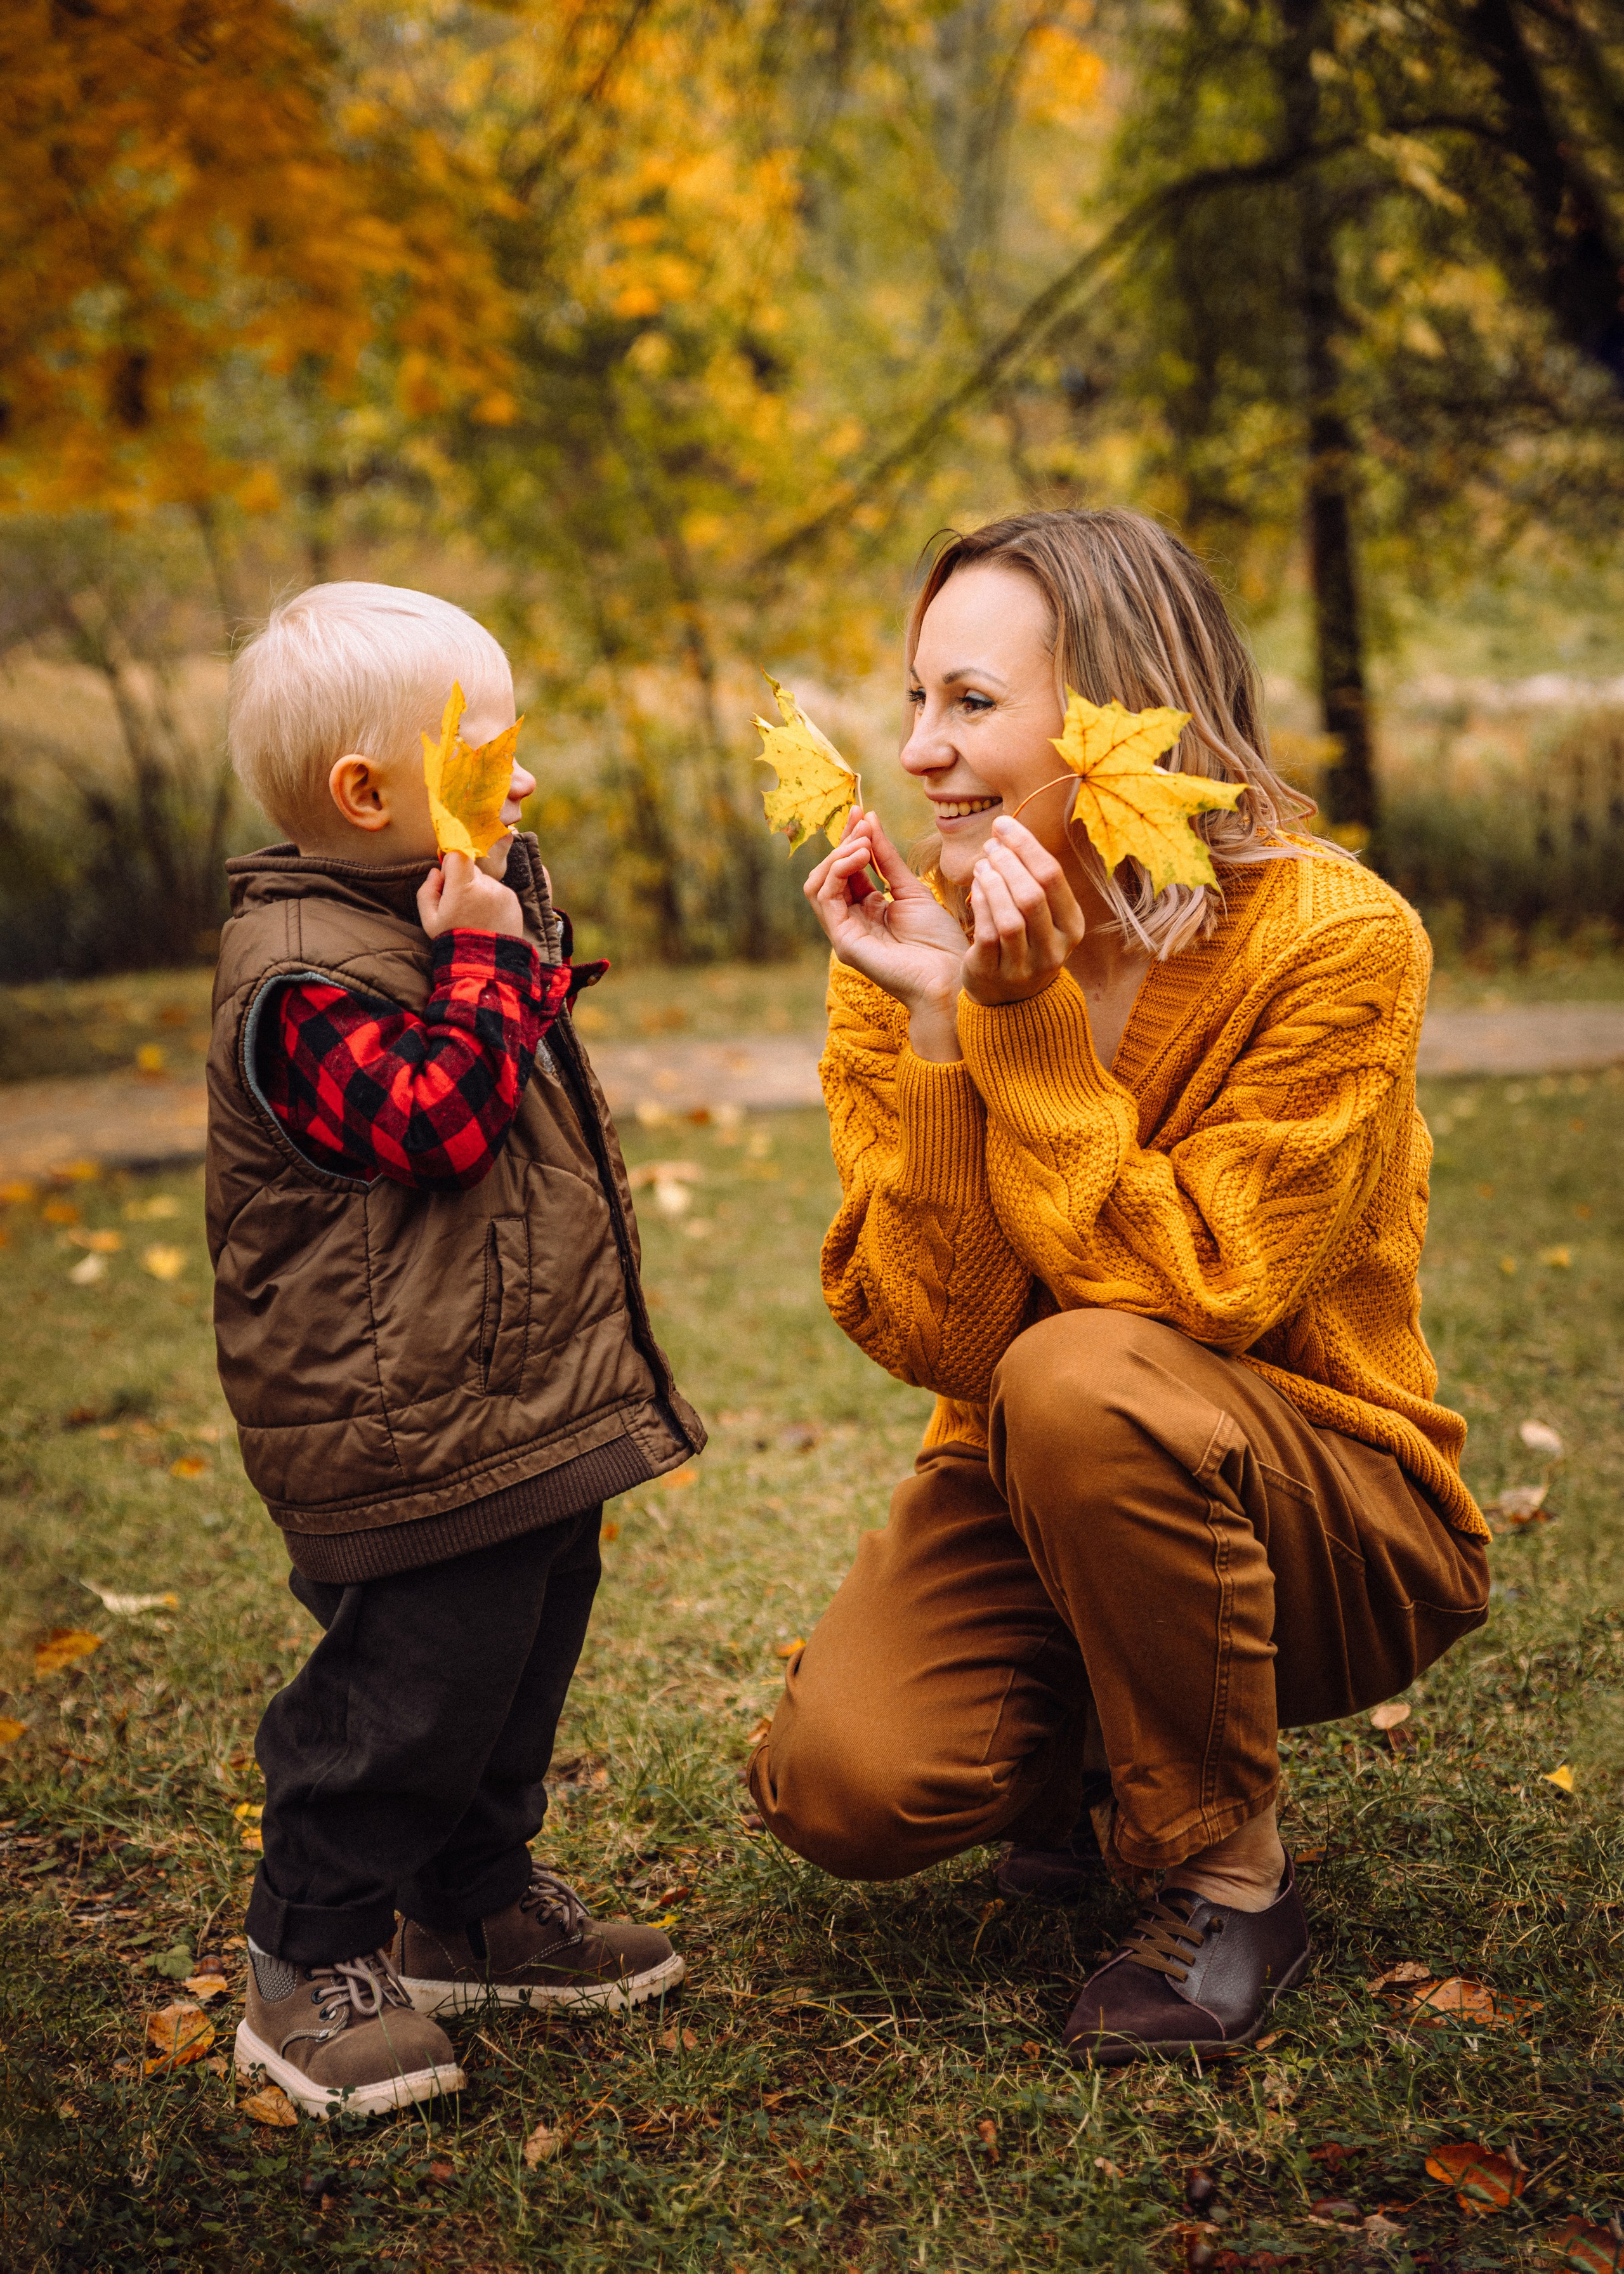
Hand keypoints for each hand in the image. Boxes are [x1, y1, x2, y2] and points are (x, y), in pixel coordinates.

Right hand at [418, 849, 524, 939]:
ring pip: (485, 881)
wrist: (486, 963)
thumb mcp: (430, 920)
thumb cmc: (454, 940)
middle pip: (471, 868)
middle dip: (463, 882)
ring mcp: (502, 892)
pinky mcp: (514, 900)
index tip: (448, 883)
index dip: (450, 865)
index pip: (458, 854)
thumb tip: (435, 872)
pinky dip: (492, 900)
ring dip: (479, 892)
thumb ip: (427, 891)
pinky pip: (498, 891)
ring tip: (475, 917)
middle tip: (460, 907)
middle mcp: (486, 886)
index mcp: (463, 888)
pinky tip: (487, 919)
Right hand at [805, 811, 967, 1032]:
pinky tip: (860, 856)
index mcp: (867, 910)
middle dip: (842, 843)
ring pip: (818, 884)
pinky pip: (825, 899)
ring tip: (863, 841)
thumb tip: (871, 821)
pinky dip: (837, 871)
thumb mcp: (912, 889)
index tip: (863, 813)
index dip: (851, 840)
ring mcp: (844, 933)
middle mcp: (851, 921)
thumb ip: (887, 859)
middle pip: (828, 874)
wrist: (951, 976)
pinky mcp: (843, 941)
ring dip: (837, 856)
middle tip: (862, 822)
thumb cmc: (938, 940)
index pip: (846, 869)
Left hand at [961, 817, 1085, 1007]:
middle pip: (1033, 895)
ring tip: (982, 865)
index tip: (1003, 824)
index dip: (1025, 845)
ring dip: (992, 883)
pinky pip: (987, 934)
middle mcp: (1054, 948)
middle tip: (990, 845)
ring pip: (1011, 917)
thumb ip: (1031, 876)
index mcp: (1072, 926)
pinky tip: (974, 888)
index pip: (1052, 876)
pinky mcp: (995, 973)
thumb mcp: (1041, 912)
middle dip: (1008, 863)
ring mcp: (1026, 965)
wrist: (1011, 998)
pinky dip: (980, 905)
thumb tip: (1007, 831)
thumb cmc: (1025, 939)